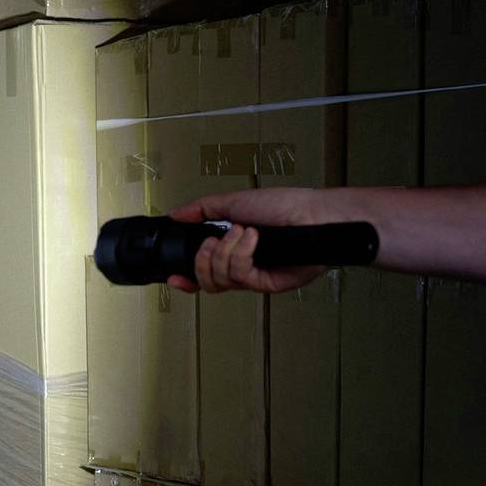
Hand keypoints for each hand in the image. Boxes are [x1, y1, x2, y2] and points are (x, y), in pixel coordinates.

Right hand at [164, 189, 338, 294]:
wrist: (311, 214)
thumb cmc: (283, 205)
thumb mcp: (233, 202)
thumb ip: (202, 209)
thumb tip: (175, 214)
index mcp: (231, 250)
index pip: (203, 273)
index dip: (186, 279)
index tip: (174, 275)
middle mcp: (241, 267)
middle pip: (206, 282)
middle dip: (201, 261)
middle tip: (212, 241)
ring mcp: (254, 277)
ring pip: (219, 280)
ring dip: (225, 252)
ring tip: (242, 231)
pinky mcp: (267, 284)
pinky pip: (240, 276)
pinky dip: (241, 253)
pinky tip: (252, 238)